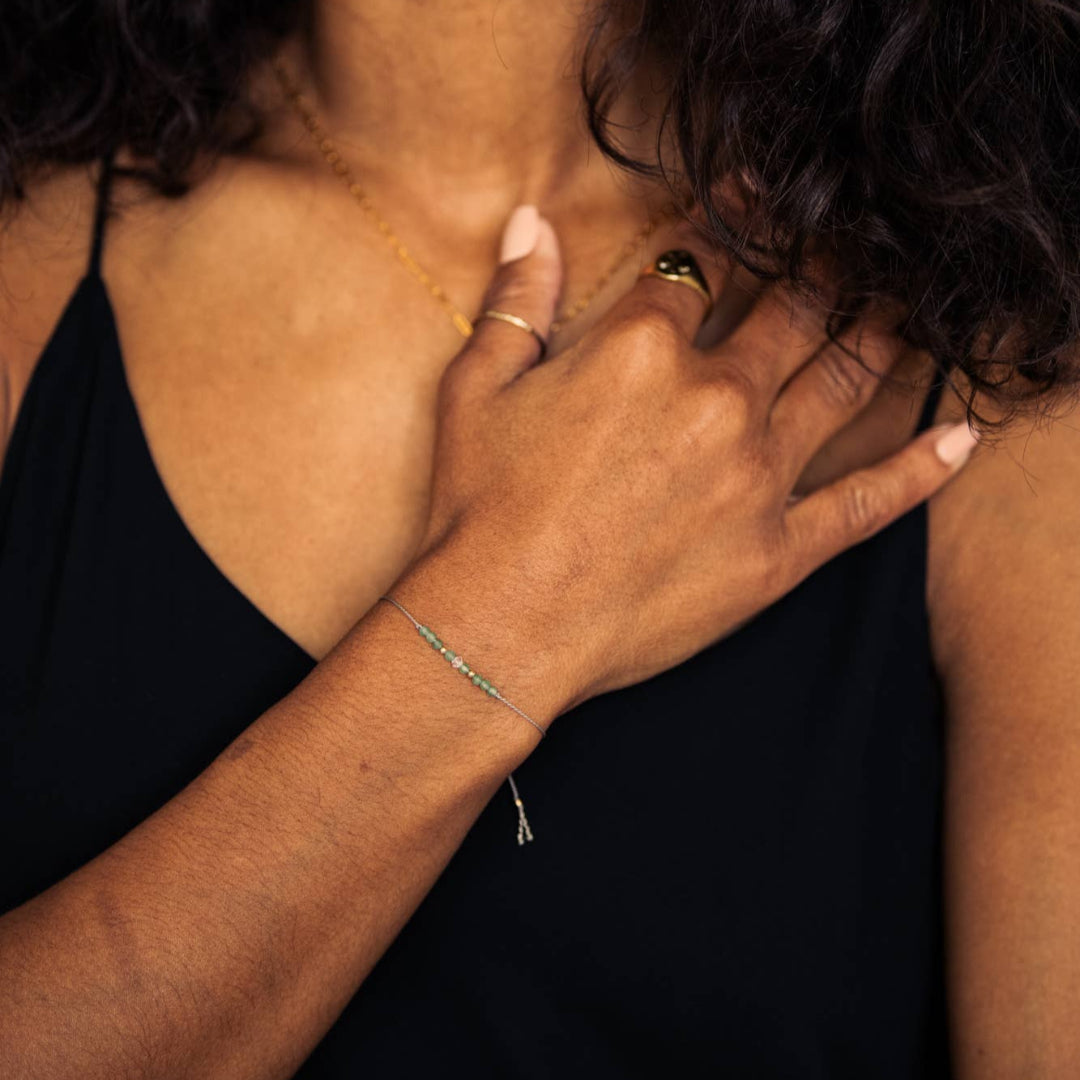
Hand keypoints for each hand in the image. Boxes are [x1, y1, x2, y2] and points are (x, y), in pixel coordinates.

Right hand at [404, 208, 977, 718]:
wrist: (500, 626)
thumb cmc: (478, 509)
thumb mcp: (476, 388)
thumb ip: (516, 298)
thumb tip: (529, 221)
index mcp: (641, 349)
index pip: (700, 262)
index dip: (729, 221)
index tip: (753, 199)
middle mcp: (714, 398)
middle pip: (789, 310)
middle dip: (818, 267)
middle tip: (848, 243)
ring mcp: (756, 475)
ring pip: (840, 382)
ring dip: (877, 334)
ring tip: (903, 307)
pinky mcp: (778, 550)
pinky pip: (868, 502)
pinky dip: (920, 471)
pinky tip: (959, 442)